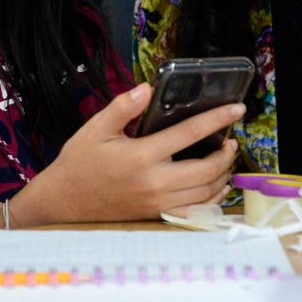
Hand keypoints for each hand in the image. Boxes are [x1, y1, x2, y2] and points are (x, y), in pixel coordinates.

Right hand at [6, 83, 241, 226]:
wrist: (65, 200)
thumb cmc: (79, 162)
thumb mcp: (96, 128)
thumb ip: (123, 107)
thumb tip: (147, 87)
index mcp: (142, 155)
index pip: (189, 133)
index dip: (217, 119)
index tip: (236, 109)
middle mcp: (155, 181)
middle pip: (207, 169)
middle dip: (226, 152)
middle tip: (231, 139)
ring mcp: (158, 201)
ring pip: (206, 192)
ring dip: (223, 175)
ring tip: (225, 159)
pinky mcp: (157, 214)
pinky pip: (195, 211)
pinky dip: (212, 199)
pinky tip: (214, 186)